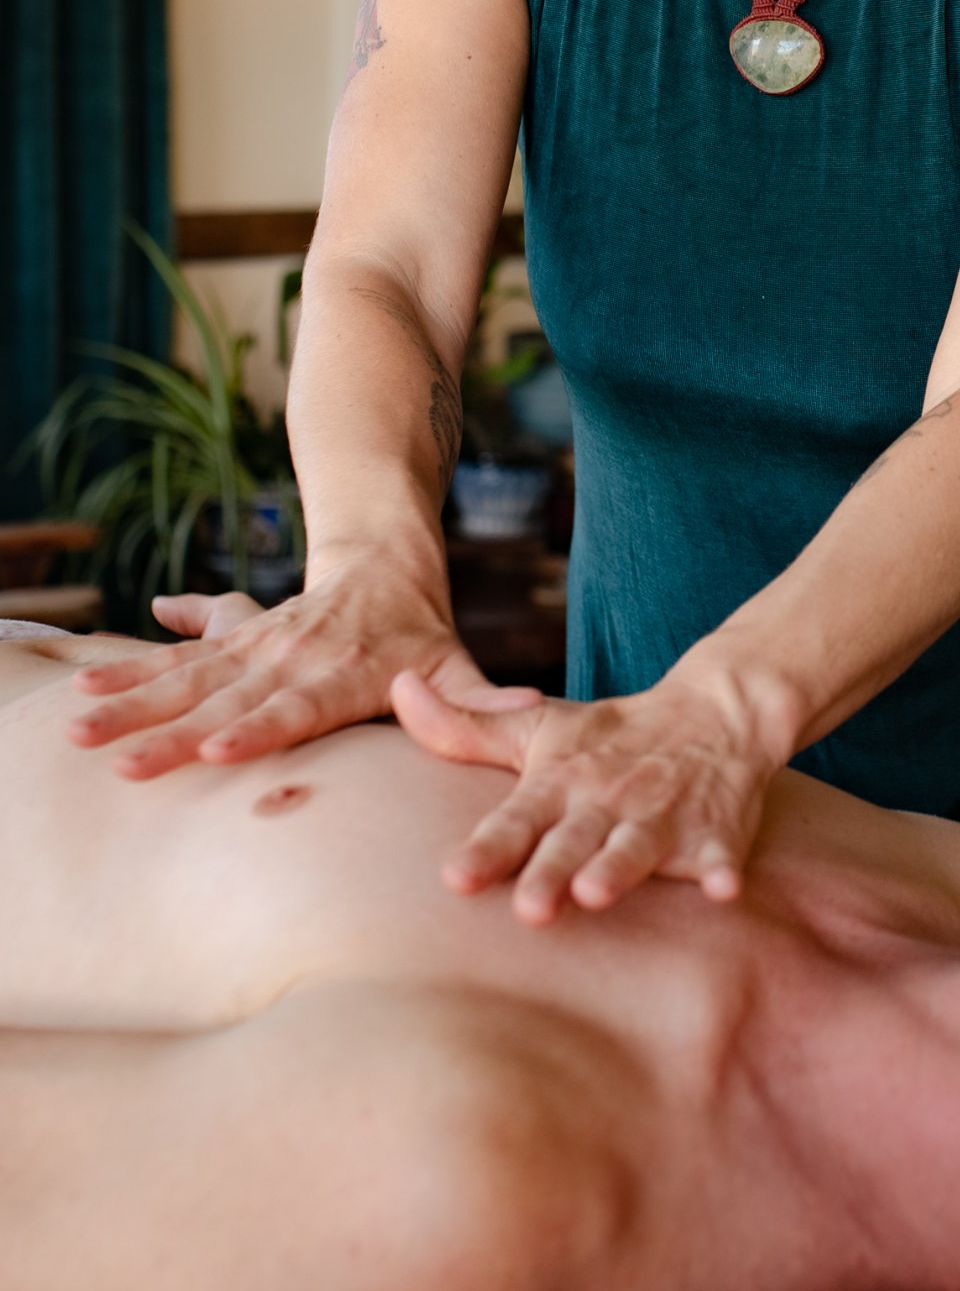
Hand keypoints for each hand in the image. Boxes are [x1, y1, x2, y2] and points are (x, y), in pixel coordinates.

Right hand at [67, 553, 542, 780]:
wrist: (381, 556)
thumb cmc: (422, 632)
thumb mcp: (455, 662)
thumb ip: (479, 699)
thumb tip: (526, 713)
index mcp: (340, 674)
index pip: (293, 708)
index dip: (255, 728)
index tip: (212, 748)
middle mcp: (289, 658)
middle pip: (223, 699)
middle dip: (167, 729)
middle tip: (117, 758)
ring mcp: (255, 646)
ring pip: (187, 675)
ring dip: (131, 699)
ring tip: (79, 721)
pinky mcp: (232, 638)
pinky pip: (175, 656)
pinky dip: (131, 670)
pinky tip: (82, 687)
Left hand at [390, 667, 782, 926]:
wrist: (714, 710)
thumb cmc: (610, 737)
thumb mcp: (538, 727)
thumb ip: (465, 728)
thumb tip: (398, 688)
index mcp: (560, 781)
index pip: (516, 819)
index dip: (488, 849)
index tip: (455, 878)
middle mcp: (607, 800)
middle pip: (573, 840)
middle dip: (551, 871)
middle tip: (529, 909)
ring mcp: (663, 815)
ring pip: (637, 846)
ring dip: (620, 867)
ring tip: (597, 892)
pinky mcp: (716, 831)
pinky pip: (723, 854)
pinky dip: (725, 870)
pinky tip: (724, 888)